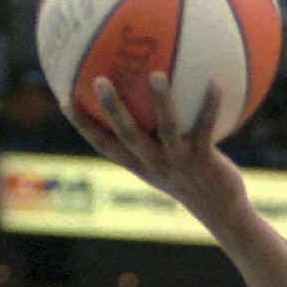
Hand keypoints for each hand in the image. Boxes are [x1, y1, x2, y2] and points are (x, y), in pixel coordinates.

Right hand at [64, 70, 245, 230]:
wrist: (222, 212)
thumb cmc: (191, 180)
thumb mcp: (166, 162)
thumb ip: (151, 136)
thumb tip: (143, 96)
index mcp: (140, 164)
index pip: (105, 145)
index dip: (84, 126)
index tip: (64, 101)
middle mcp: (155, 164)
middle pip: (128, 135)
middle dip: (112, 109)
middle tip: (100, 80)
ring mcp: (179, 163)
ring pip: (166, 130)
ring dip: (162, 102)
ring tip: (157, 74)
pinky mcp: (204, 161)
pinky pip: (206, 127)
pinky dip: (211, 105)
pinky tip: (216, 81)